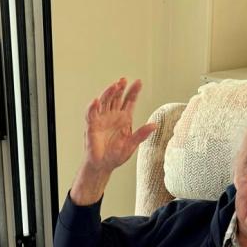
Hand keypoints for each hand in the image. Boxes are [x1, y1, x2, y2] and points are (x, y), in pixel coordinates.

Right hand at [70, 78, 156, 204]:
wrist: (103, 166)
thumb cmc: (116, 156)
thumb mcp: (132, 145)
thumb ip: (141, 134)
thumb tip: (154, 125)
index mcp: (124, 119)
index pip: (129, 101)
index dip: (134, 91)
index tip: (138, 82)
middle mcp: (113, 116)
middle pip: (116, 98)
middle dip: (120, 88)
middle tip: (123, 80)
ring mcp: (102, 119)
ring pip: (104, 101)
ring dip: (108, 93)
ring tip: (114, 86)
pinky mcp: (92, 125)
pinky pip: (91, 113)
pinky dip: (92, 107)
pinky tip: (96, 101)